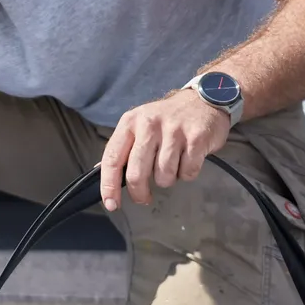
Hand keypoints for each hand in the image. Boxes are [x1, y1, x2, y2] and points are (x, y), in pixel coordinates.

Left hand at [100, 90, 230, 210]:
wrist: (202, 100)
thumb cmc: (166, 120)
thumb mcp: (138, 125)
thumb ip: (123, 149)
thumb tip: (102, 175)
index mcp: (130, 122)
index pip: (112, 159)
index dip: (109, 186)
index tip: (111, 204)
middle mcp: (149, 124)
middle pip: (137, 173)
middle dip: (139, 193)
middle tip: (144, 198)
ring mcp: (174, 130)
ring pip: (164, 176)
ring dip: (167, 179)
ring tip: (172, 165)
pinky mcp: (197, 138)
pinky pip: (187, 172)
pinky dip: (187, 173)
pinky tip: (187, 159)